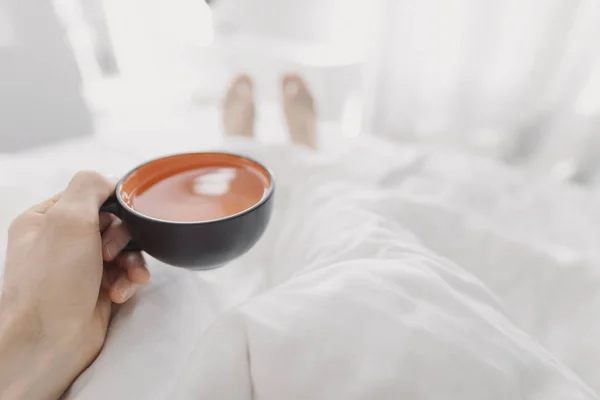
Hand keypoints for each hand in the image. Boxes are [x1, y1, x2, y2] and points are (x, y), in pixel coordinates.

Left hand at [0, 171, 150, 399]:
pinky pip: (124, 274)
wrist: (47, 343)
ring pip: (124, 249)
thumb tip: (110, 181)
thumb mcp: (68, 219)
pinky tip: (120, 294)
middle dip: (122, 238)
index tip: (118, 220)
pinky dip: (127, 282)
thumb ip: (89, 186)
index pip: (90, 195)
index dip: (112, 205)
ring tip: (126, 278)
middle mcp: (61, 241)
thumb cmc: (51, 283)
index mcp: (45, 218)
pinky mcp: (96, 289)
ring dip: (131, 262)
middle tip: (111, 254)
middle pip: (113, 222)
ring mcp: (79, 267)